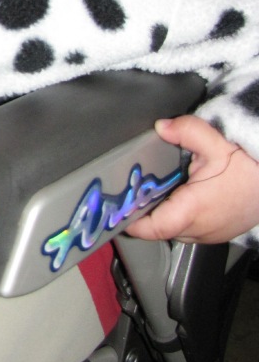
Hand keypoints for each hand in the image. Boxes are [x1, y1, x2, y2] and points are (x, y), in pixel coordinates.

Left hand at [125, 115, 258, 243]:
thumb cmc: (252, 168)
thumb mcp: (218, 143)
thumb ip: (187, 131)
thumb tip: (162, 127)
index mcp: (194, 210)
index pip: (153, 227)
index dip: (131, 220)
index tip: (116, 208)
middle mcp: (200, 229)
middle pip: (158, 228)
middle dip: (144, 211)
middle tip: (130, 190)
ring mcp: (209, 234)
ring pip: (173, 230)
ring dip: (163, 213)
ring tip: (154, 190)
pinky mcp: (217, 233)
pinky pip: (189, 229)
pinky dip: (180, 216)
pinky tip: (180, 195)